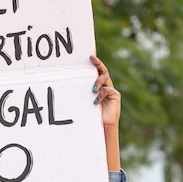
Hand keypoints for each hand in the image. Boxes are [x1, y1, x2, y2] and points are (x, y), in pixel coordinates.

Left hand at [90, 55, 120, 170]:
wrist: (102, 125)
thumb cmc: (90, 114)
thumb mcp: (84, 101)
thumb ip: (80, 92)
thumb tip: (66, 85)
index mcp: (97, 85)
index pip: (95, 71)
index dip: (94, 62)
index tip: (88, 56)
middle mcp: (104, 85)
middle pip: (102, 70)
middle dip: (98, 63)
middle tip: (91, 59)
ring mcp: (110, 89)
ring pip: (105, 78)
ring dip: (98, 81)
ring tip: (92, 89)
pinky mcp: (115, 95)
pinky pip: (108, 90)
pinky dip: (101, 95)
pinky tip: (95, 102)